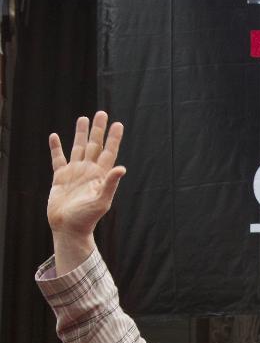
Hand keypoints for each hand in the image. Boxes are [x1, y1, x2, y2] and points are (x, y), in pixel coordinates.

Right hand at [47, 112, 125, 270]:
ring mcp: (74, 173)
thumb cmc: (86, 218)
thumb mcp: (101, 201)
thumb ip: (110, 184)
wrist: (68, 229)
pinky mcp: (60, 177)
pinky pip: (58, 159)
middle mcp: (88, 171)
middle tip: (102, 113)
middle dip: (98, 130)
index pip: (109, 152)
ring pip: (78, 148)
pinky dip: (56, 148)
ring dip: (81, 134)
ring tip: (83, 118)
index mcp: (100, 176)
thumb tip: (122, 168)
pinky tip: (55, 137)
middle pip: (95, 145)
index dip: (113, 138)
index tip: (118, 124)